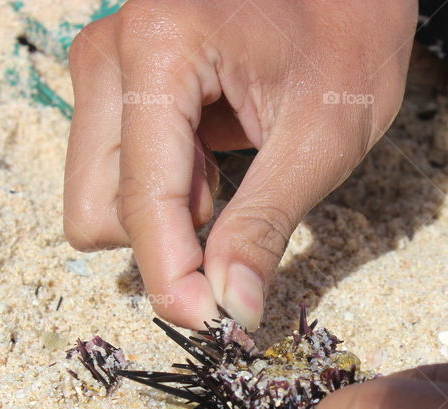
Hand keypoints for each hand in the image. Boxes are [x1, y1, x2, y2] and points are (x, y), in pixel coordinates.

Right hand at [63, 0, 415, 329]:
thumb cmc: (348, 47)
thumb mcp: (319, 144)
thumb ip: (264, 227)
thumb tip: (230, 308)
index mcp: (160, 48)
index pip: (142, 197)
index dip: (174, 273)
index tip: (213, 322)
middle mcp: (111, 53)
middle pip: (99, 208)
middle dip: (167, 242)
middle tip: (237, 228)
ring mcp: (107, 67)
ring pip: (101, 199)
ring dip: (168, 217)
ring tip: (229, 176)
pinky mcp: (117, 87)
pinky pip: (118, 177)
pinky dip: (167, 194)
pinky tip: (213, 163)